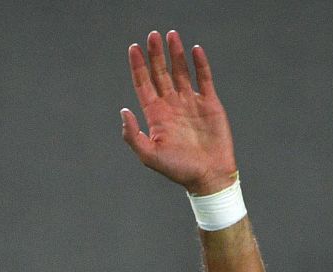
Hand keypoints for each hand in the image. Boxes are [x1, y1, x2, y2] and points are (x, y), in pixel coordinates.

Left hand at [121, 30, 237, 195]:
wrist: (209, 176)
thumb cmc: (178, 169)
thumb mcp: (150, 156)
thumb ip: (133, 135)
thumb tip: (123, 111)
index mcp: (156, 115)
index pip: (144, 84)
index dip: (138, 66)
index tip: (134, 48)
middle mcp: (172, 105)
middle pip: (161, 73)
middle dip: (156, 54)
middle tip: (153, 36)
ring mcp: (191, 102)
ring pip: (181, 71)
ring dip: (176, 54)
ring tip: (171, 35)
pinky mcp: (209, 103)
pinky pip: (204, 78)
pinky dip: (200, 64)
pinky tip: (194, 49)